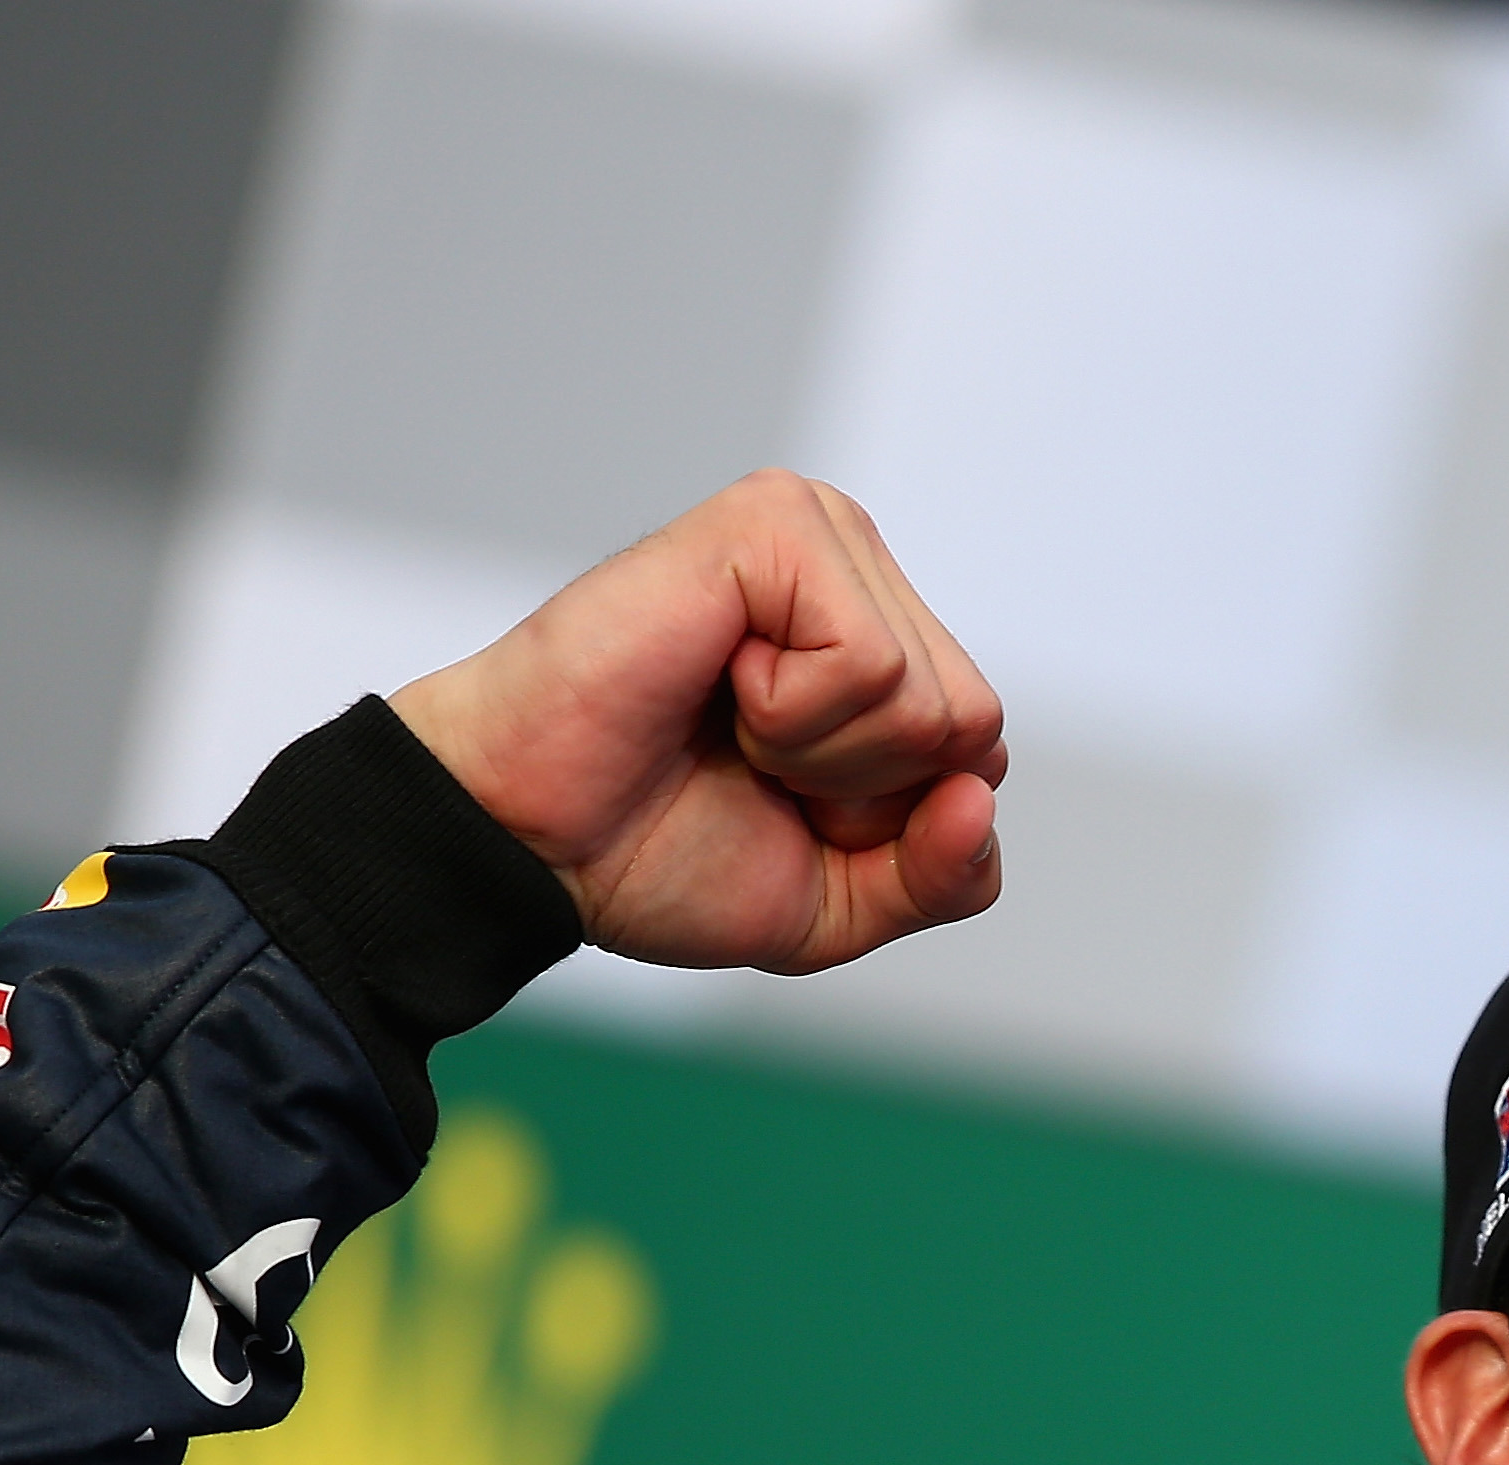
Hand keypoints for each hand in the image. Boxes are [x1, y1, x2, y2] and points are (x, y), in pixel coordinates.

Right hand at [388, 470, 1004, 972]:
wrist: (529, 841)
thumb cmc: (658, 851)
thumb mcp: (841, 902)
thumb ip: (942, 876)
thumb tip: (977, 796)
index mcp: (884, 640)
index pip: (979, 757)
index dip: (887, 823)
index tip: (778, 801)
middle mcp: (860, 570)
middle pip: (971, 729)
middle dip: (862, 793)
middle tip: (746, 763)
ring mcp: (820, 532)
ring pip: (930, 703)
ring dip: (820, 756)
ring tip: (727, 724)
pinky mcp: (774, 519)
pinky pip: (869, 662)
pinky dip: (791, 714)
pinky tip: (718, 684)